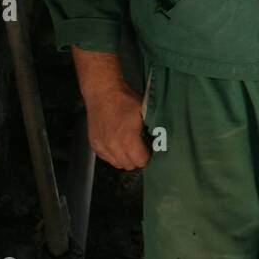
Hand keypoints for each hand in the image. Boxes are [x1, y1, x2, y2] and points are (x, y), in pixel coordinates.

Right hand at [72, 46, 150, 170]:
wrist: (103, 93)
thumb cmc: (124, 100)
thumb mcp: (145, 112)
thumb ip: (153, 130)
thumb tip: (162, 140)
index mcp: (128, 139)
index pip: (141, 162)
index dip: (147, 155)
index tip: (149, 149)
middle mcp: (113, 145)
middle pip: (130, 165)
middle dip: (137, 158)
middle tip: (140, 147)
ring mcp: (102, 146)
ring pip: (118, 164)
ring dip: (125, 158)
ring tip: (129, 145)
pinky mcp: (95, 145)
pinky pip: (107, 158)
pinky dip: (114, 154)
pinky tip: (118, 143)